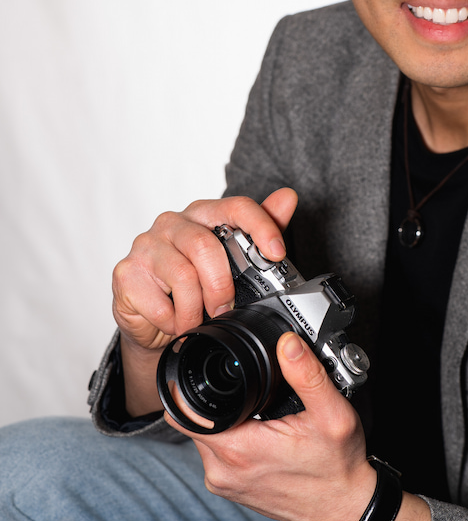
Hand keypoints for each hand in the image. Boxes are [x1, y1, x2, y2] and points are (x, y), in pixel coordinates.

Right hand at [112, 189, 296, 413]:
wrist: (154, 322)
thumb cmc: (194, 284)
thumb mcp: (232, 261)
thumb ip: (260, 230)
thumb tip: (288, 197)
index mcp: (201, 214)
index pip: (235, 207)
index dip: (260, 227)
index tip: (277, 253)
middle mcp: (171, 223)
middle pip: (205, 246)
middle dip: (222, 286)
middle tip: (225, 309)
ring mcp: (145, 246)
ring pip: (183, 276)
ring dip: (196, 309)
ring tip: (196, 320)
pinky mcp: (126, 273)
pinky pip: (159, 303)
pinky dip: (172, 321)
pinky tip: (173, 322)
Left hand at [167, 330, 432, 520]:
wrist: (345, 507)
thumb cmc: (339, 466)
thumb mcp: (332, 413)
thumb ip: (307, 374)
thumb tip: (287, 343)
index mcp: (239, 449)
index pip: (186, 412)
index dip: (193, 386)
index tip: (215, 373)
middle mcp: (222, 471)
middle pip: (195, 421)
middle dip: (216, 401)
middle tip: (251, 394)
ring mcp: (224, 483)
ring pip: (205, 437)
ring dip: (223, 421)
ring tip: (258, 414)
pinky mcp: (230, 490)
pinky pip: (216, 455)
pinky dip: (230, 439)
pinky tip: (259, 434)